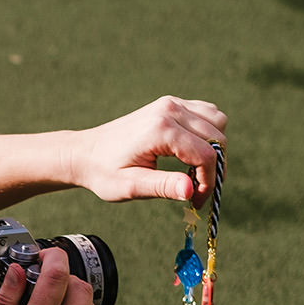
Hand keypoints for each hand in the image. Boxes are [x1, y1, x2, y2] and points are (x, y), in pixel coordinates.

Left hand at [66, 95, 227, 206]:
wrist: (85, 153)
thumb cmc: (104, 173)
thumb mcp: (132, 186)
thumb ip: (163, 187)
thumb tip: (191, 191)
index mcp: (161, 129)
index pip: (207, 155)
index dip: (208, 182)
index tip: (196, 201)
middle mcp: (170, 110)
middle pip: (218, 138)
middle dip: (214, 168)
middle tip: (195, 191)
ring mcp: (172, 103)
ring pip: (217, 122)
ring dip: (214, 148)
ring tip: (192, 172)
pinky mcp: (172, 104)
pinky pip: (207, 114)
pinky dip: (207, 134)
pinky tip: (190, 154)